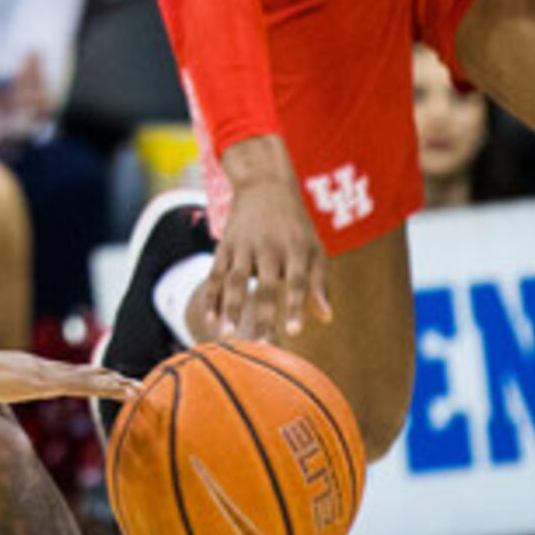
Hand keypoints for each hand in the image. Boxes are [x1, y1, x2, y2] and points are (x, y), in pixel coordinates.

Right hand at [0, 349, 139, 415]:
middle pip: (80, 374)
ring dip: (114, 385)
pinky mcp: (46, 384)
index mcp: (25, 371)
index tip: (102, 380)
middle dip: (107, 379)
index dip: (84, 377)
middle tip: (133, 383)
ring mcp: (44, 375)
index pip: (61, 375)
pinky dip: (105, 389)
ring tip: (138, 388)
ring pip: (87, 380)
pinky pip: (82, 388)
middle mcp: (39, 368)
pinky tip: (122, 392)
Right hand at [191, 159, 329, 343]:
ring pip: (235, 281)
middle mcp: (269, 247)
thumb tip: (325, 319)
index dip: (295, 306)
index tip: (293, 332)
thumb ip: (319, 285)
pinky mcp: (224, 246)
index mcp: (296, 248)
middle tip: (260, 347)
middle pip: (265, 287)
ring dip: (231, 309)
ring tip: (228, 337)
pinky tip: (210, 320)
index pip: (297, 281)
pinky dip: (212, 297)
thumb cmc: (296, 227)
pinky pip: (215, 274)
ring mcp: (244, 246)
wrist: (264, 186)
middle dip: (261, 317)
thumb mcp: (314, 249)